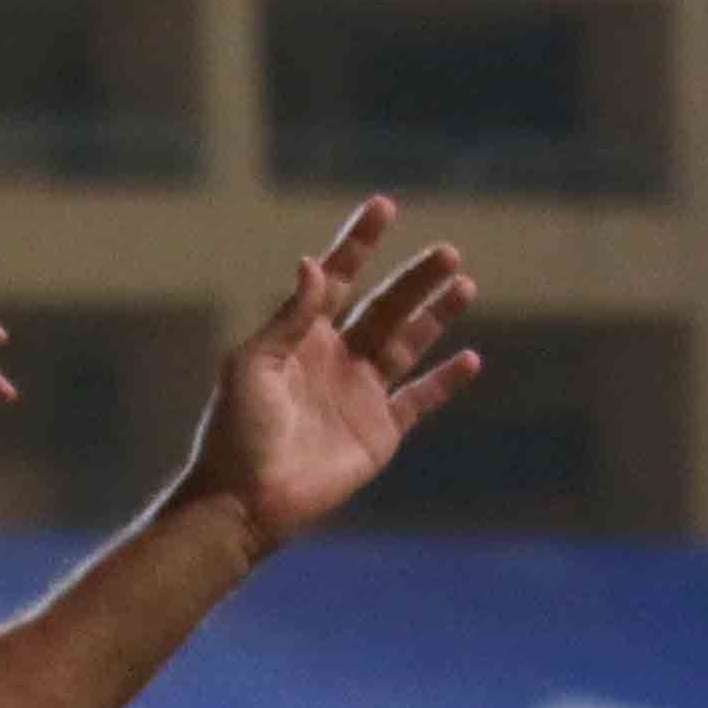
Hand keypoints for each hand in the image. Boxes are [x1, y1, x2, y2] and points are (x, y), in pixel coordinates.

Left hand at [170, 198, 477, 558]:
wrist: (246, 500)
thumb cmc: (237, 431)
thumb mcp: (253, 365)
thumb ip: (290, 317)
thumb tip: (314, 263)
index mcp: (302, 338)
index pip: (337, 279)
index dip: (360, 244)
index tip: (384, 207)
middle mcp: (336, 359)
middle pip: (385, 307)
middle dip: (416, 279)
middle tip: (448, 251)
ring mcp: (360, 394)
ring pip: (408, 344)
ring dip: (436, 316)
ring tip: (464, 284)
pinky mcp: (379, 432)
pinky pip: (420, 399)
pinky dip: (445, 380)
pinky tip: (470, 358)